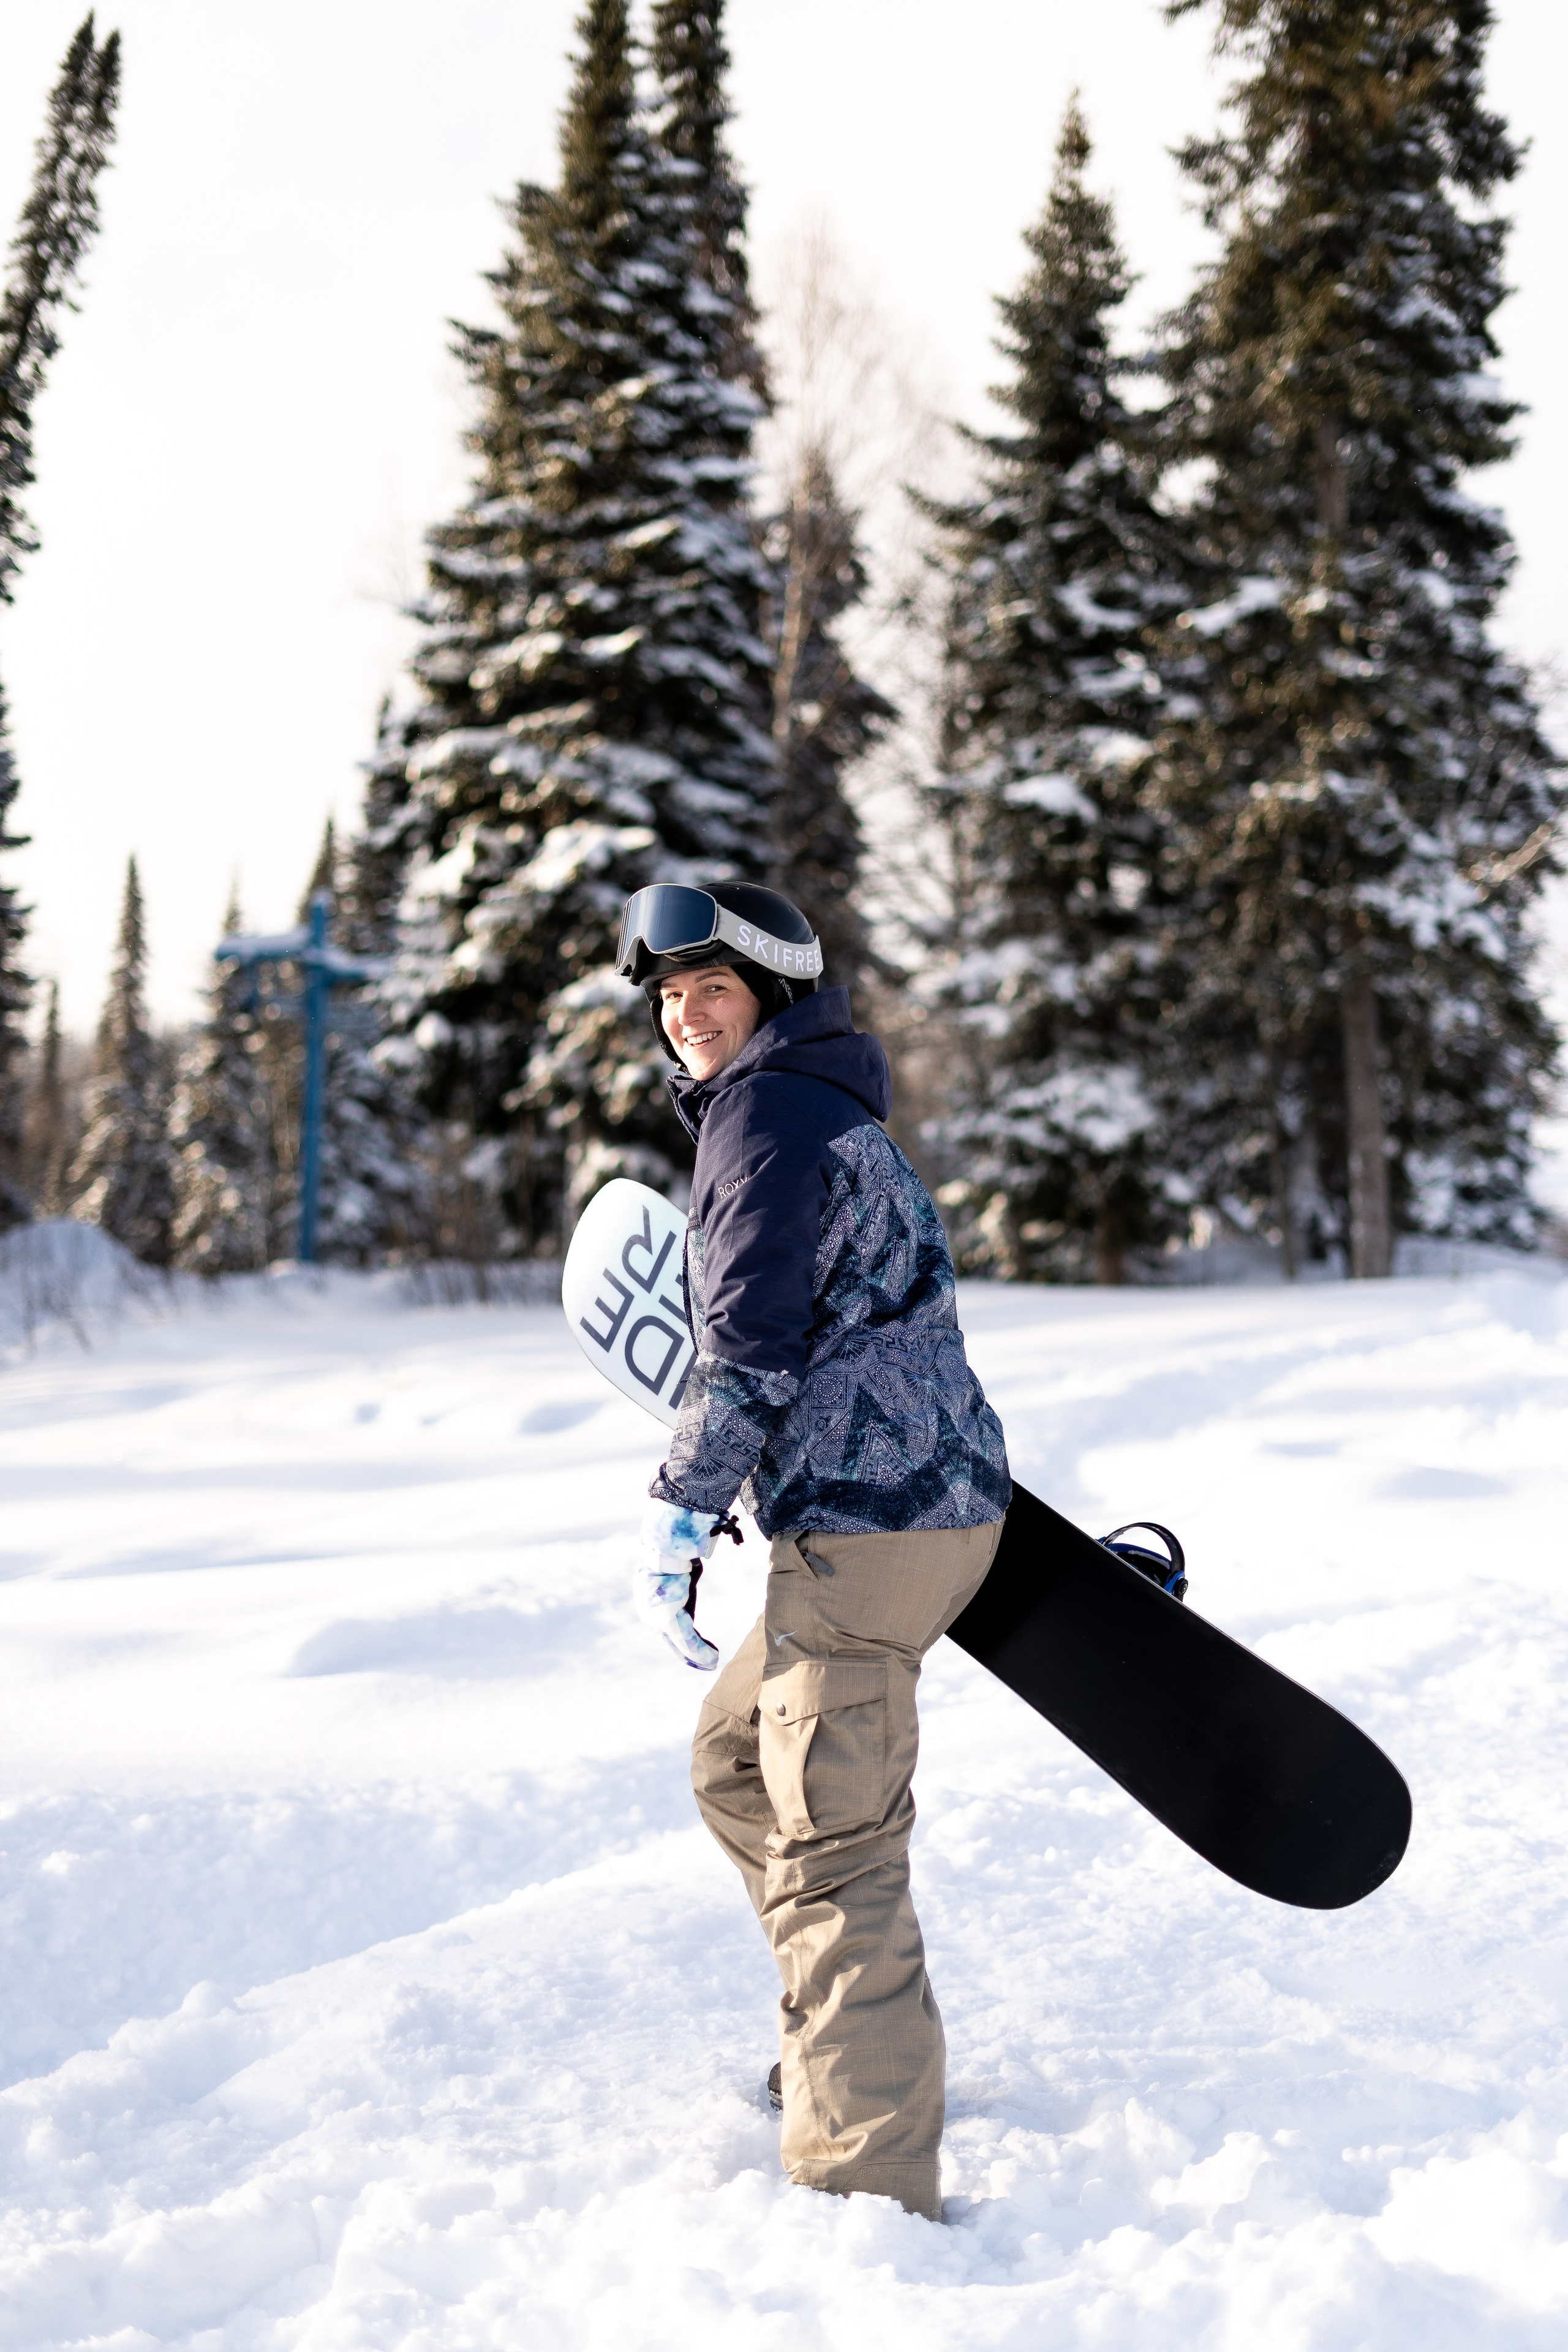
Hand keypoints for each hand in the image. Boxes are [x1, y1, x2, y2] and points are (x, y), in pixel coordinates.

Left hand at [632, 1553, 718, 1670]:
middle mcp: (649, 1616)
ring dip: (698, 1657)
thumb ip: (684, 1595)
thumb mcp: (680, 1580)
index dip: (682, 1644)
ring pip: (680, 1645)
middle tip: (706, 1663)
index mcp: (649, 1606)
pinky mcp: (667, 1620)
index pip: (665, 1631)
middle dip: (689, 1655)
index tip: (699, 1648)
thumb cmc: (677, 1558)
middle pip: (671, 1643)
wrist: (670, 1547)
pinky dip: (701, 1652)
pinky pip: (686, 1641)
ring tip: (713, 1663)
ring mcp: (656, 1620)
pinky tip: (713, 1659)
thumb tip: (692, 1602)